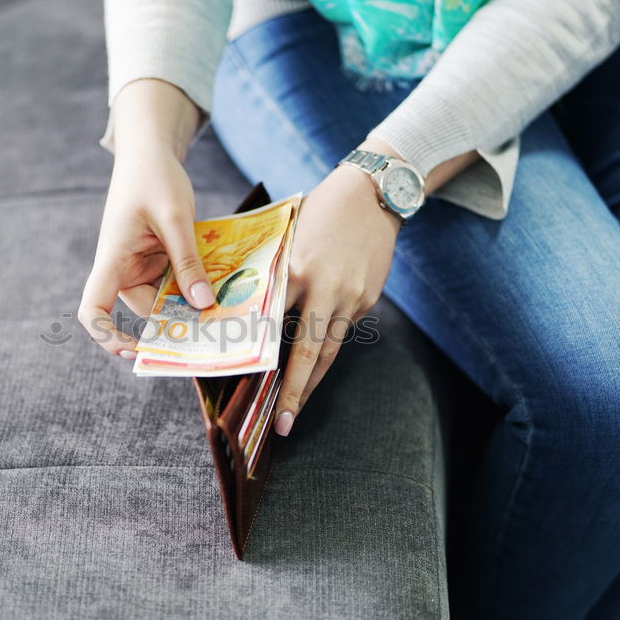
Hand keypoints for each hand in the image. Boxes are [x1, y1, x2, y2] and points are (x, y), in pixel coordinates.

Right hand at [78, 147, 214, 358]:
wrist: (150, 154)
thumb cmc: (154, 178)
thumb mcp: (176, 217)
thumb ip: (188, 261)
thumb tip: (203, 305)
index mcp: (112, 259)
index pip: (93, 308)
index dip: (107, 335)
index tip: (134, 351)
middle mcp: (123, 270)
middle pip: (148, 310)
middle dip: (178, 321)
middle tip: (219, 330)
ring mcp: (141, 267)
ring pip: (168, 300)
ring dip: (193, 302)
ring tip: (228, 307)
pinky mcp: (158, 262)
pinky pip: (177, 284)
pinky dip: (196, 286)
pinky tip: (223, 287)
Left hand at [273, 161, 399, 436]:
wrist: (373, 193)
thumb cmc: (317, 212)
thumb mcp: (287, 238)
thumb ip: (272, 275)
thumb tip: (250, 314)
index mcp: (295, 270)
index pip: (272, 325)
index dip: (259, 359)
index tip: (246, 386)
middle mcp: (324, 288)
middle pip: (306, 352)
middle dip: (293, 393)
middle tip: (281, 425)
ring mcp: (350, 298)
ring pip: (328, 351)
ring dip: (311, 383)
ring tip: (295, 410)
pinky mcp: (367, 300)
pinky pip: (342, 331)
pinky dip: (325, 350)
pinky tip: (311, 367)